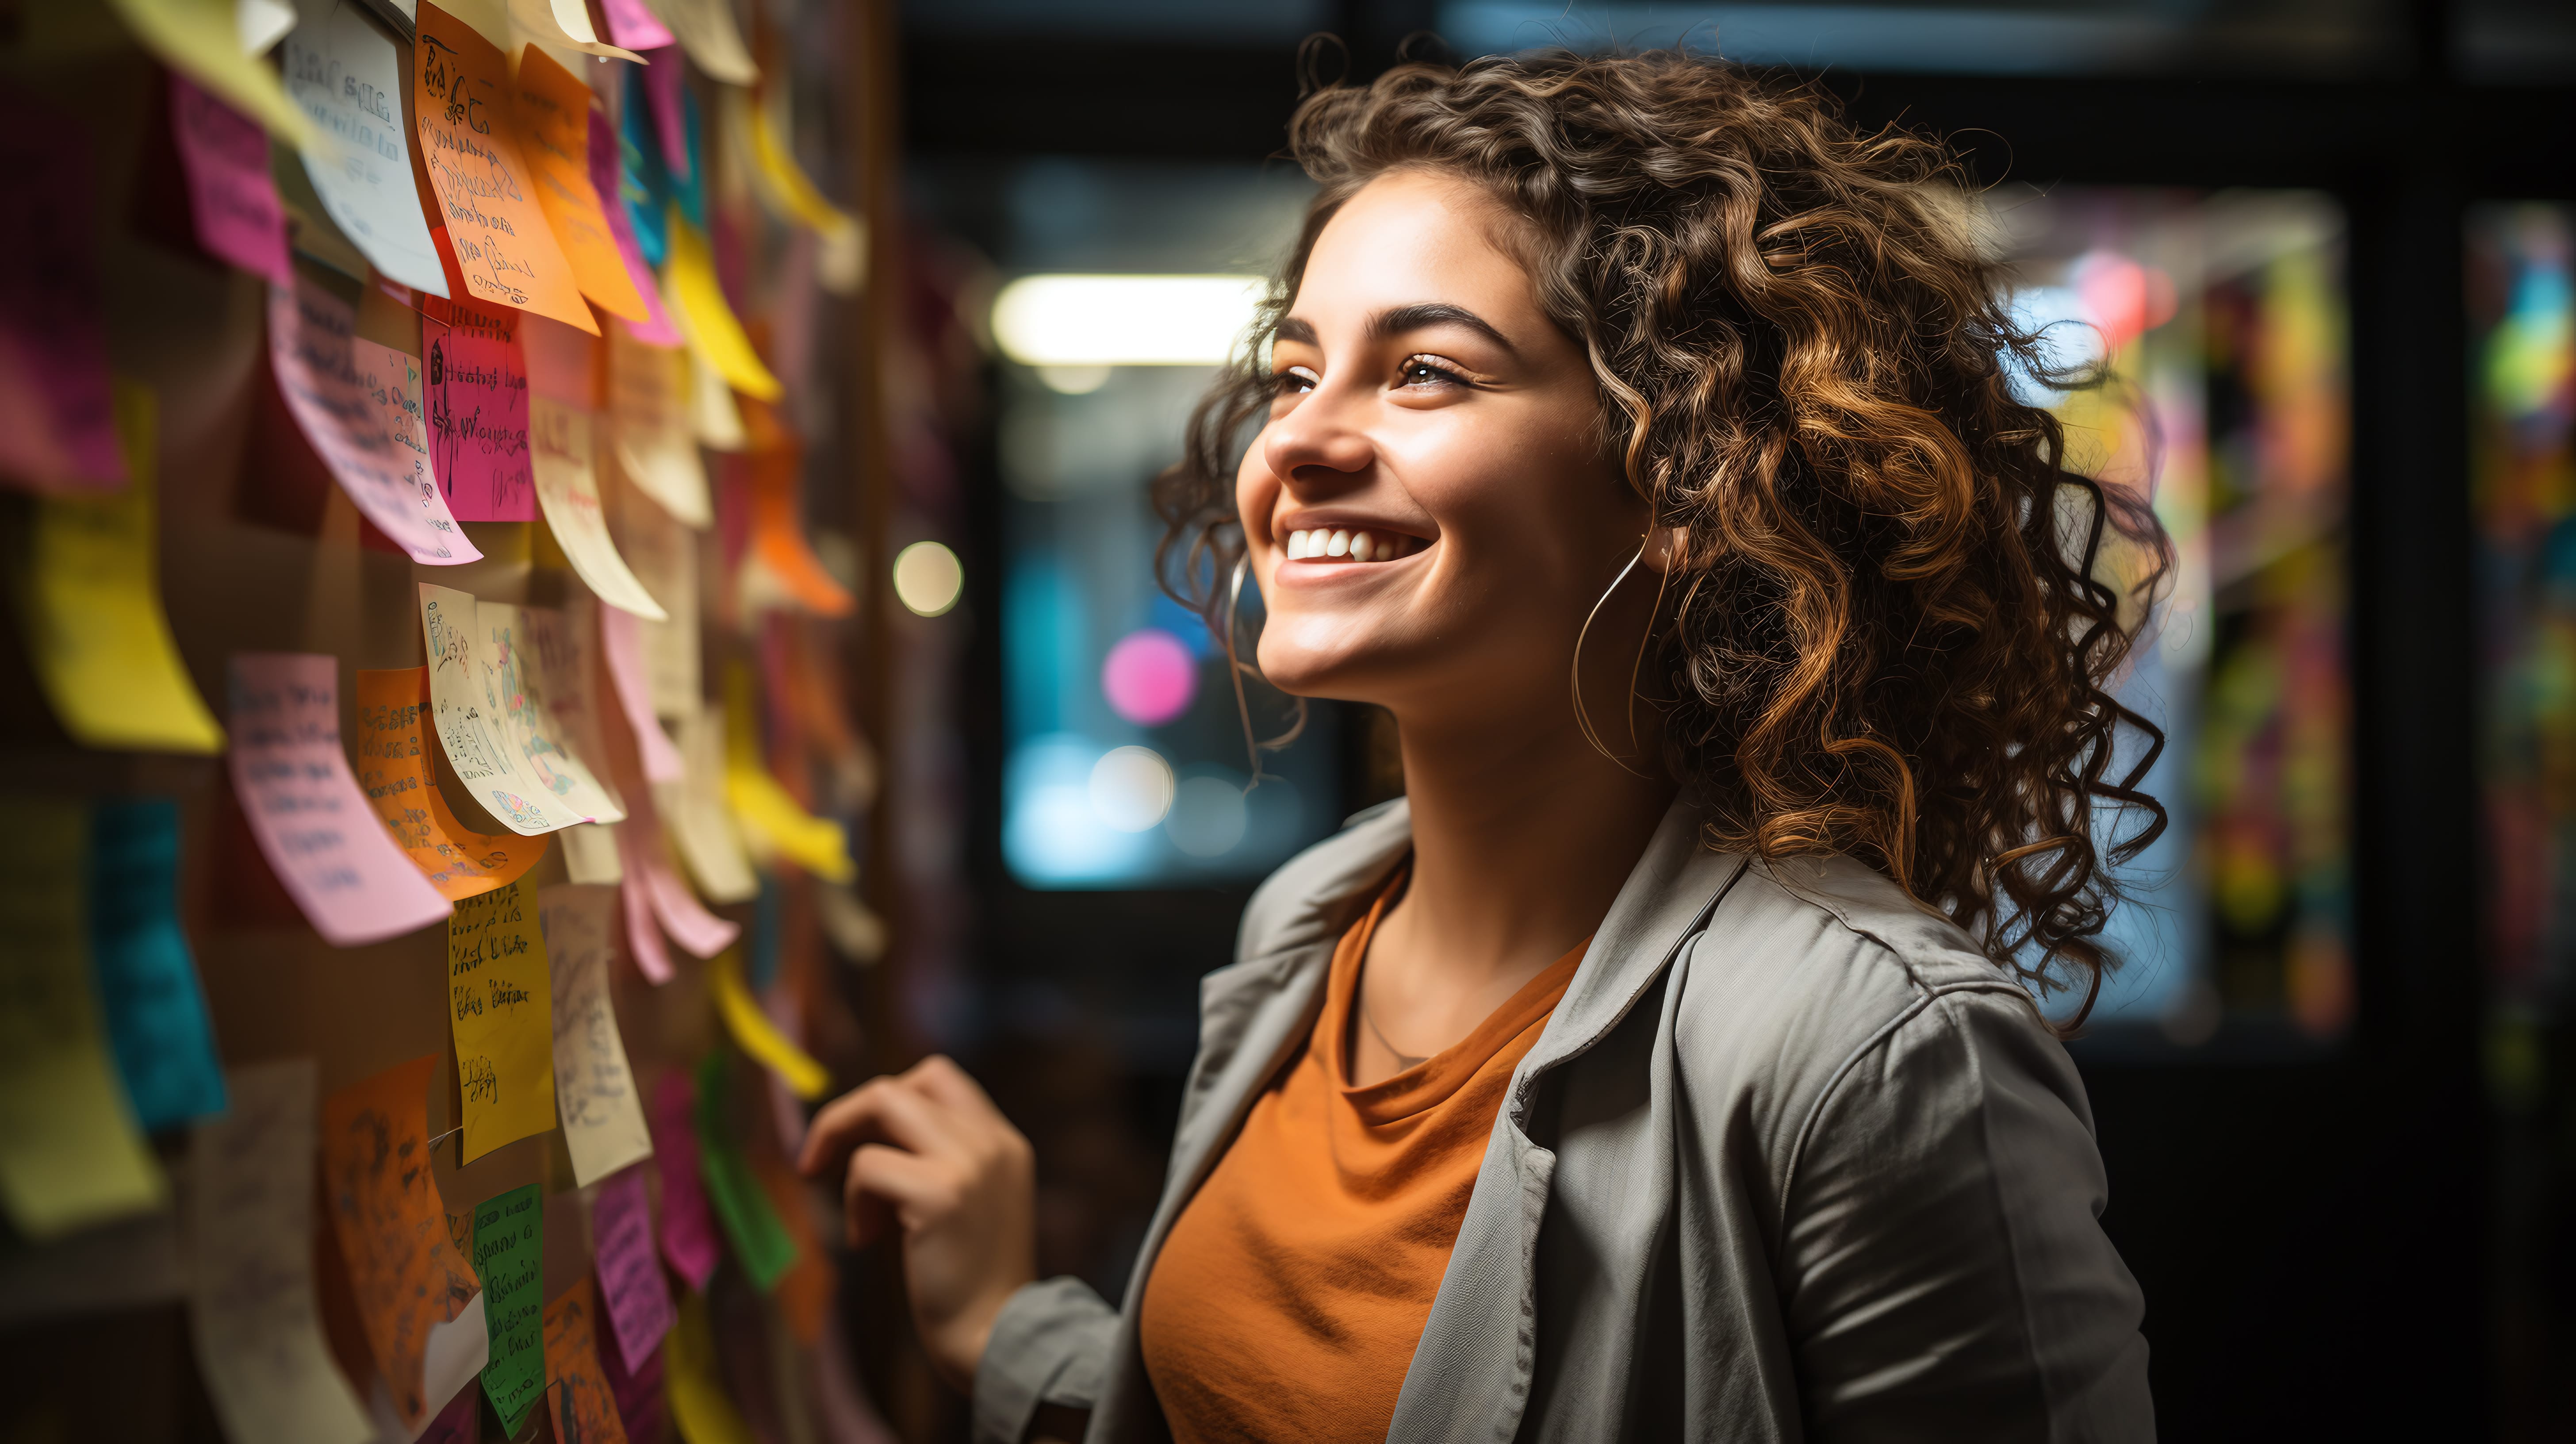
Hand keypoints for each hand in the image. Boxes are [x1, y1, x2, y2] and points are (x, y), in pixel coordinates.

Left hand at [797, 1055, 1036, 1387]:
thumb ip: (940, 1162)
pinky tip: (866, 1241)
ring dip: (847, 1148)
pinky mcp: (941, 1194)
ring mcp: (971, 1163)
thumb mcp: (970, 1203)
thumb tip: (870, 1136)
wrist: (995, 1338)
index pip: (940, 1079)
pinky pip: (868, 1166)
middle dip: (853, 1113)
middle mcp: (993, 1142)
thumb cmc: (971, 1284)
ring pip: (885, 1101)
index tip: (860, 1143)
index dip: (890, 1101)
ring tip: (861, 1215)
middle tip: (820, 1162)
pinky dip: (855, 1201)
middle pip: (910, 1079)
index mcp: (1004, 1143)